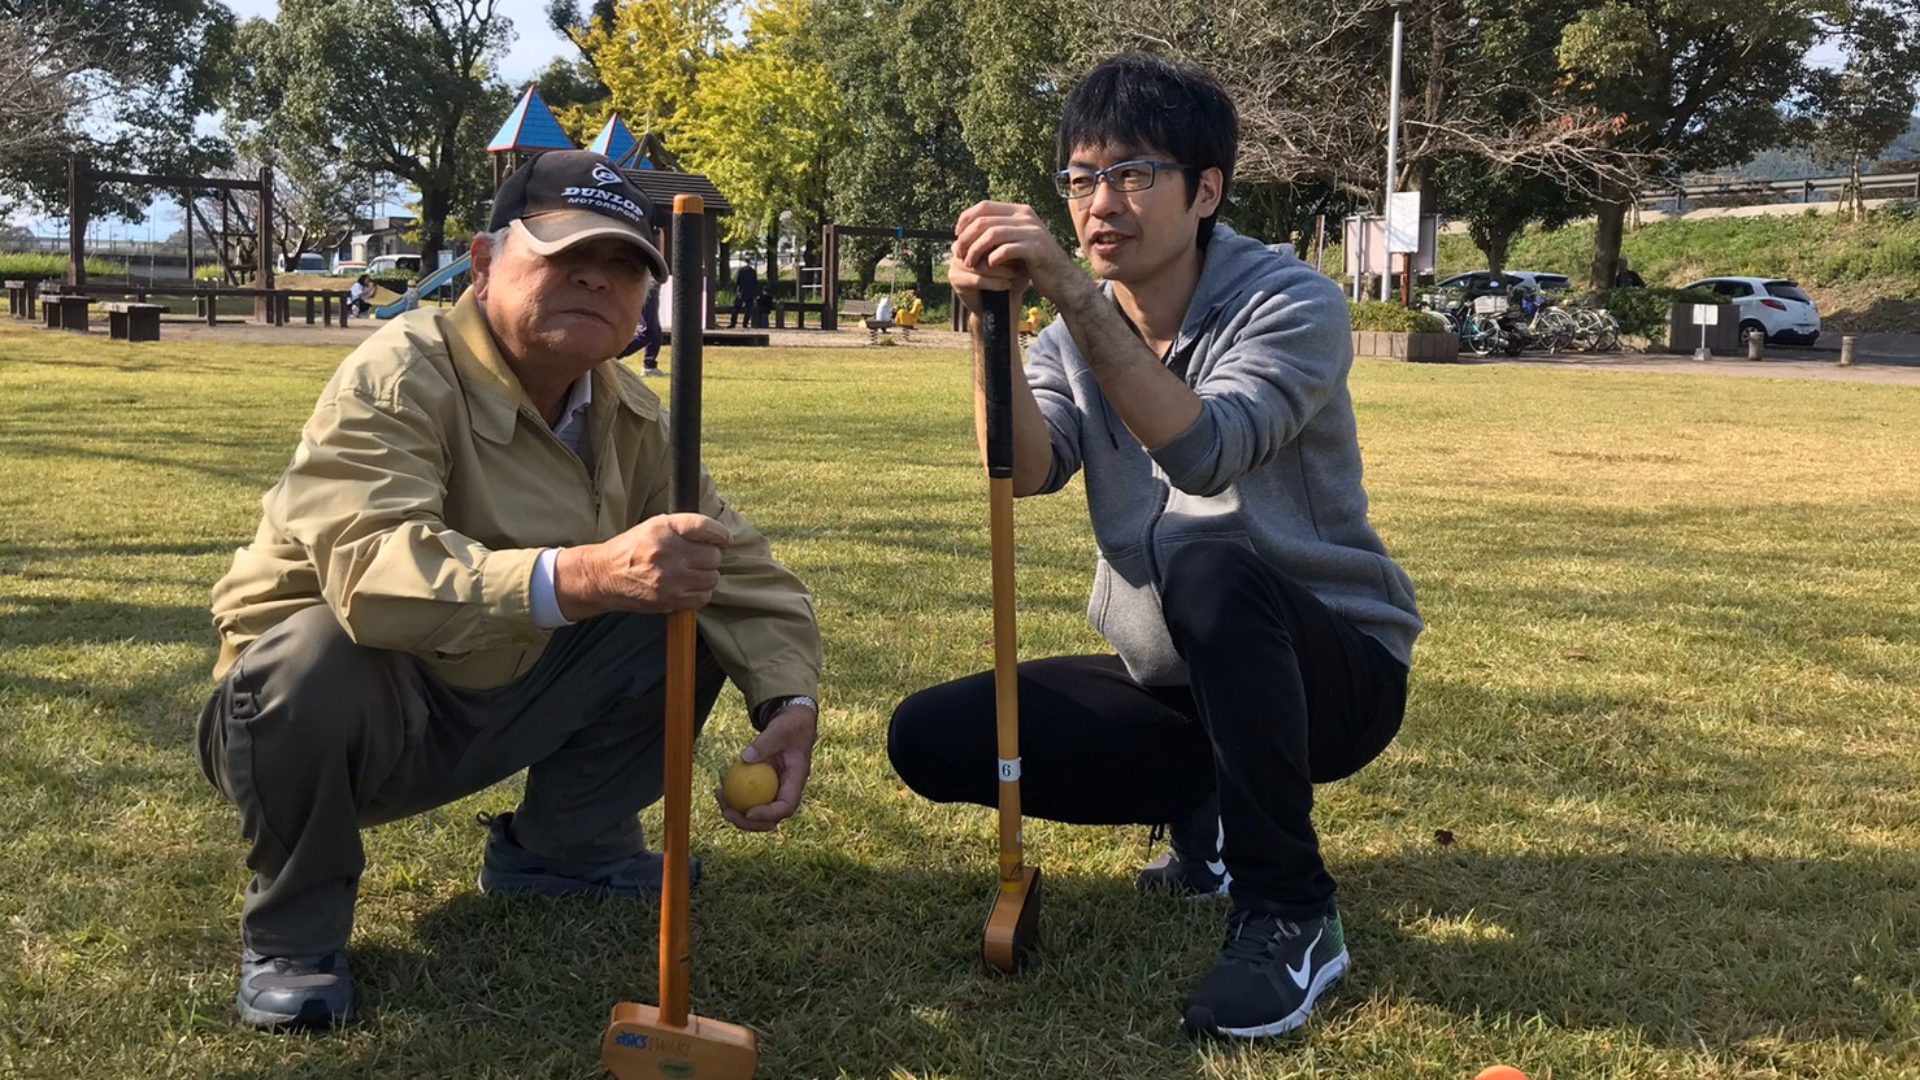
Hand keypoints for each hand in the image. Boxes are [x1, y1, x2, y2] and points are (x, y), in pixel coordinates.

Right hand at [554, 513, 729, 619]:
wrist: (605, 576)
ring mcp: (670, 580)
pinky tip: (687, 585)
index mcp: (663, 529)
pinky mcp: (670, 600)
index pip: (704, 527)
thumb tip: (718, 536)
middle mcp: (667, 553)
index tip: (723, 538)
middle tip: (699, 557)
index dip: (720, 533)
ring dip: (707, 575)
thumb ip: (684, 527)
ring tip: (692, 572)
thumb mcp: (654, 526)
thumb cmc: (632, 549)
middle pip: (713, 556)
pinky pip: (703, 597)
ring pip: (712, 578)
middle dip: (710, 556)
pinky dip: (700, 592)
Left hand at [715, 704, 816, 832]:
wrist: (793, 725)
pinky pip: (749, 801)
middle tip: (727, 812)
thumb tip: (745, 758)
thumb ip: (764, 743)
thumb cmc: (790, 726)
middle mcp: (786, 792)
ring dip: (737, 814)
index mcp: (796, 782)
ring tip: (719, 797)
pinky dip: (734, 800)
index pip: (786, 807)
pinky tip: (719, 789)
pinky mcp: (763, 788)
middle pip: (770, 820)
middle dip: (747, 822)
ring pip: (757, 815)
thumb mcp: (779, 729)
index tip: (748, 812)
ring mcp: (775, 792)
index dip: (768, 814)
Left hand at [950, 201, 1088, 311]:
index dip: (966, 219)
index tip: (957, 235)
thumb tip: (964, 229)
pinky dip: (993, 259)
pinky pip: (1006, 250)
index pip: (984, 206)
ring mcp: (1033, 231)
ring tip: (970, 263)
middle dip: (967, 238)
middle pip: (984, 220)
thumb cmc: (1033, 263)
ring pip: (992, 234)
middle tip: (960, 254)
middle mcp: (1026, 217)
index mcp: (1020, 211)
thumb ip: (998, 231)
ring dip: (976, 250)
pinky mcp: (1036, 249)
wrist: (1061, 279)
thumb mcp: (1015, 241)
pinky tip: (990, 267)